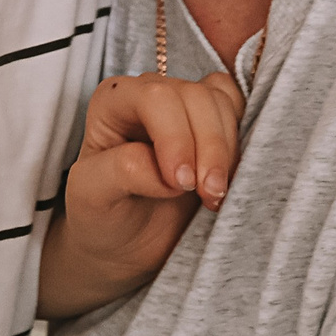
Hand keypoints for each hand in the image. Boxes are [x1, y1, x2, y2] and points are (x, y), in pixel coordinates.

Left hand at [40, 71, 243, 318]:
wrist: (126, 241)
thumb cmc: (102, 214)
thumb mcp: (90, 197)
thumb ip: (121, 172)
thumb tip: (170, 171)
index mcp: (113, 101)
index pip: (155, 97)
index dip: (176, 137)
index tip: (181, 184)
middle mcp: (151, 95)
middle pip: (196, 96)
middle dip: (209, 148)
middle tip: (208, 196)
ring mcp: (186, 105)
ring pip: (223, 102)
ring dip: (228, 151)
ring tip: (215, 195)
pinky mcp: (215, 122)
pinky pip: (241, 110)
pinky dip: (244, 142)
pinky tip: (229, 178)